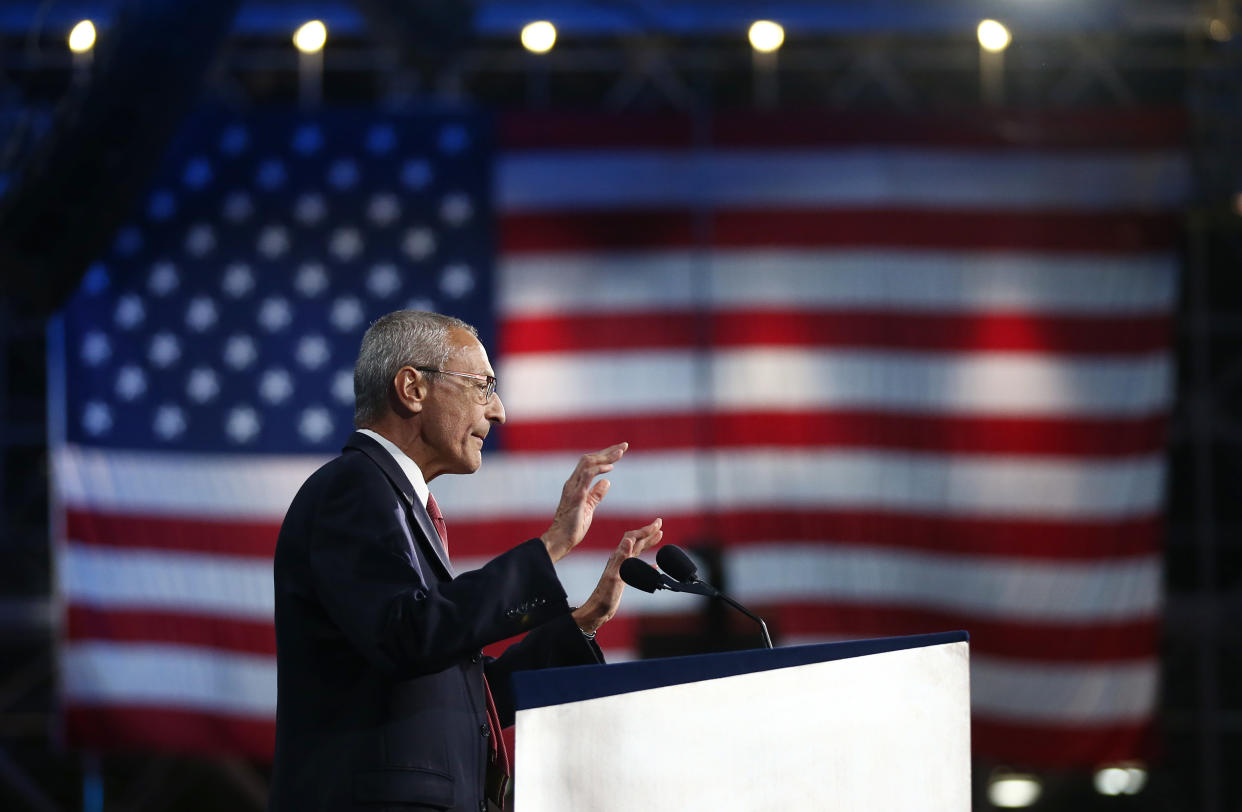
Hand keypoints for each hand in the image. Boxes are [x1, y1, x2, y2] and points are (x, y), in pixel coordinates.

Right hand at [541, 443, 627, 562]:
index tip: (620, 450)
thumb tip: (607, 482)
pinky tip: (610, 468)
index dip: (605, 455)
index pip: (590, 463)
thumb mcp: (588, 508)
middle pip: (589, 459)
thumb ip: (596, 494)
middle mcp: (573, 483)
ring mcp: (573, 488)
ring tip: (620, 453)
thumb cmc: (572, 527)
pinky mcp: (576, 496)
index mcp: (575, 485)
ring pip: (588, 463)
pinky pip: (586, 476)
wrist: (560, 540)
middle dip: (608, 451)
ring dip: (605, 457)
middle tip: (624, 446)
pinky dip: (598, 469)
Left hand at [572, 518, 662, 634]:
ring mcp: (622, 568)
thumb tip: (629, 540)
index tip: (658, 523)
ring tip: (658, 536)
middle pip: (636, 541)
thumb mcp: (615, 576)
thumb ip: (622, 558)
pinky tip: (654, 565)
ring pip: (637, 551)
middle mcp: (620, 560)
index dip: (645, 530)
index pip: (633, 538)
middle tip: (660, 523)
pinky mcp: (623, 577)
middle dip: (648, 532)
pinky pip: (638, 565)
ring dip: (648, 542)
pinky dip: (648, 563)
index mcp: (618, 558)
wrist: (597, 610)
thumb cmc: (604, 596)